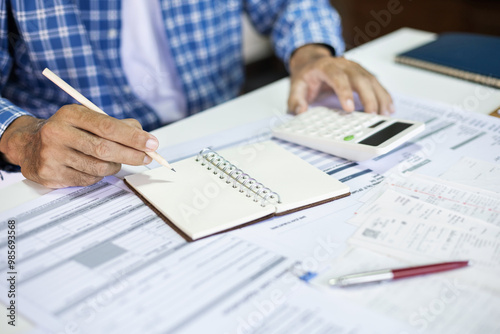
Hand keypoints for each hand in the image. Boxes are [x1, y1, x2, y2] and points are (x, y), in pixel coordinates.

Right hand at [0, 105, 158, 187]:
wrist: (29, 145)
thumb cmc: (68, 132)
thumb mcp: (87, 119)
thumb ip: (117, 125)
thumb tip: (145, 138)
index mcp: (70, 114)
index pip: (108, 126)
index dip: (133, 136)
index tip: (152, 143)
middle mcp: (58, 133)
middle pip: (105, 149)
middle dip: (131, 155)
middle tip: (147, 157)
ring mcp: (52, 155)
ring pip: (99, 167)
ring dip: (115, 166)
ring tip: (116, 160)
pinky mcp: (51, 174)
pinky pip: (88, 180)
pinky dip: (99, 176)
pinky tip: (94, 167)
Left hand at [288, 44, 393, 114]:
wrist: (313, 62)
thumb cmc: (307, 75)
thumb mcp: (295, 86)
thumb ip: (295, 100)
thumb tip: (300, 111)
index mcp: (327, 67)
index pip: (338, 78)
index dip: (344, 93)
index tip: (349, 108)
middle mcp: (344, 65)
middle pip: (360, 78)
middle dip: (368, 97)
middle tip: (372, 114)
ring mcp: (356, 68)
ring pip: (372, 80)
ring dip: (380, 97)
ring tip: (385, 114)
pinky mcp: (363, 74)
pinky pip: (376, 84)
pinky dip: (384, 95)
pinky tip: (389, 107)